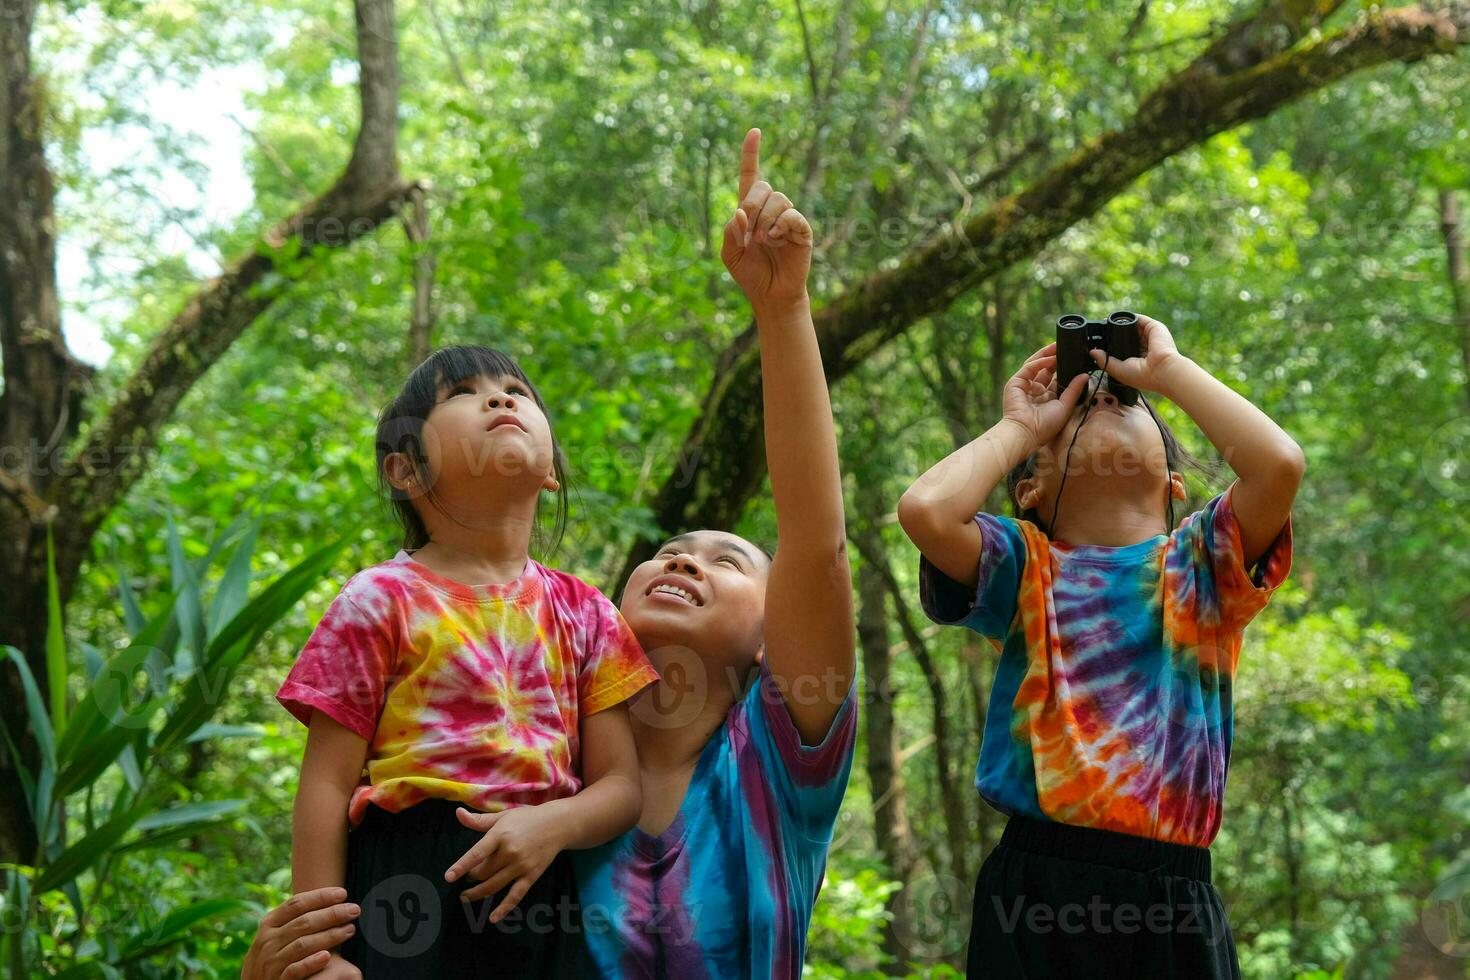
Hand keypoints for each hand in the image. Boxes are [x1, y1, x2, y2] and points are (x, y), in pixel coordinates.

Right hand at [241, 887, 360, 979]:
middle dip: (332, 914)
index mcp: (269, 924)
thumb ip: (296, 919)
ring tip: (350, 930)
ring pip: (303, 945)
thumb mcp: (276, 934)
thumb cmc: (273, 954)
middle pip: (304, 922)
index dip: (320, 897)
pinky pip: (295, 970)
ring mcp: (271, 962)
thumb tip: (330, 901)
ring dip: (329, 936)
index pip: (296, 904)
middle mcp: (268, 941)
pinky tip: (327, 956)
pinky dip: (311, 963)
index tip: (343, 893)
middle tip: (354, 910)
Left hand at [444, 804, 567, 922]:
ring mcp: (521, 866)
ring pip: (494, 886)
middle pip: (483, 872)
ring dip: (477, 894)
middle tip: (467, 878)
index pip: (477, 853)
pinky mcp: (531, 876)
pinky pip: (515, 896)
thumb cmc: (527, 819)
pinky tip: (492, 918)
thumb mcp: (502, 816)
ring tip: (466, 897)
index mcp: (500, 834)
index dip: (461, 866)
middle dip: (471, 877)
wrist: (558, 824)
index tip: (448, 877)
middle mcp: (510, 852)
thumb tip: (458, 812)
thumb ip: (479, 820)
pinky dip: (504, 908)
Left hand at [721, 127, 811, 314]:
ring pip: (778, 199)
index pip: (751, 175)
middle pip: (763, 187)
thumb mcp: (730, 254)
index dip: (751, 153)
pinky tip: (776, 240)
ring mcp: (788, 218)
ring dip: (764, 220)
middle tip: (748, 232)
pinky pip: (792, 215)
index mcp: (751, 210)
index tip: (754, 131)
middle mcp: (771, 209)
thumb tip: (741, 212)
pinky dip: (780, 226)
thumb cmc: (750, 273)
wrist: (771, 295)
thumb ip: (730, 231)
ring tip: (762, 241)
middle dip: (751, 205)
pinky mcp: (802, 230)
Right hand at [1002, 342, 1092, 444]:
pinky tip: (1051, 357)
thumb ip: (1074, 390)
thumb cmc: (1044, 426)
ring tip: (1058, 346)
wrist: (1026, 432)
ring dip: (1047, 355)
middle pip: (1045, 369)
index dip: (1064, 368)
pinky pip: (1029, 368)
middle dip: (1055, 358)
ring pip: (1036, 365)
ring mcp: (1024, 386)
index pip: (1055, 378)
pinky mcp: (1016, 383)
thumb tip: (1085, 375)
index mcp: (1046, 398)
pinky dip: (1040, 361)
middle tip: (1067, 348)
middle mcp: (1035, 391)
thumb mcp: (1065, 406)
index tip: (1074, 360)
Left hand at [1087, 313, 1185, 394]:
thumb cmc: (1143, 376)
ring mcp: (1149, 336)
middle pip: (1125, 335)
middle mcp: (1144, 346)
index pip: (1122, 348)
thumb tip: (1092, 352)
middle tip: (1097, 331)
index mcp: (1138, 359)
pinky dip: (1127, 318)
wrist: (1163, 370)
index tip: (1096, 343)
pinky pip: (1138, 318)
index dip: (1110, 345)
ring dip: (1118, 324)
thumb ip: (1105, 361)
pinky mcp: (1154, 327)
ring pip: (1131, 326)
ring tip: (1103, 323)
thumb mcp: (1119, 370)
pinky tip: (1115, 318)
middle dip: (1112, 333)